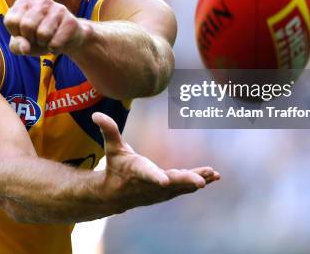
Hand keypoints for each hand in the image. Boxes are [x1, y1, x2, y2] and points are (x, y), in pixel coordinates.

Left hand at [4, 0, 88, 55]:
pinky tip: (59, 41)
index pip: (11, 21)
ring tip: (48, 39)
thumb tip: (25, 47)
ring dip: (44, 43)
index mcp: (25, 1)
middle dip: (30, 38)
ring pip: (42, 34)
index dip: (17, 34)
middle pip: (26, 26)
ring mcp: (59, 8)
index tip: (25, 33)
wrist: (67, 40)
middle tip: (38, 37)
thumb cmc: (39, 39)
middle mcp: (42, 1)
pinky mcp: (71, 21)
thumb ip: (16, 45)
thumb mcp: (22, 43)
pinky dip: (54, 49)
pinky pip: (55, 43)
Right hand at [92, 112, 219, 211]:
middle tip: (202, 182)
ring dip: (198, 179)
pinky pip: (186, 187)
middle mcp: (150, 184)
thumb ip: (108, 130)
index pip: (146, 174)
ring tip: (214, 174)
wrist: (115, 194)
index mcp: (137, 171)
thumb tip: (96, 114)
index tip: (164, 181)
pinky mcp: (168, 192)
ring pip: (182, 186)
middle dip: (186, 181)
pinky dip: (200, 181)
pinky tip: (214, 176)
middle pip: (171, 183)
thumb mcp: (112, 147)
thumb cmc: (115, 166)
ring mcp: (160, 191)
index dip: (155, 177)